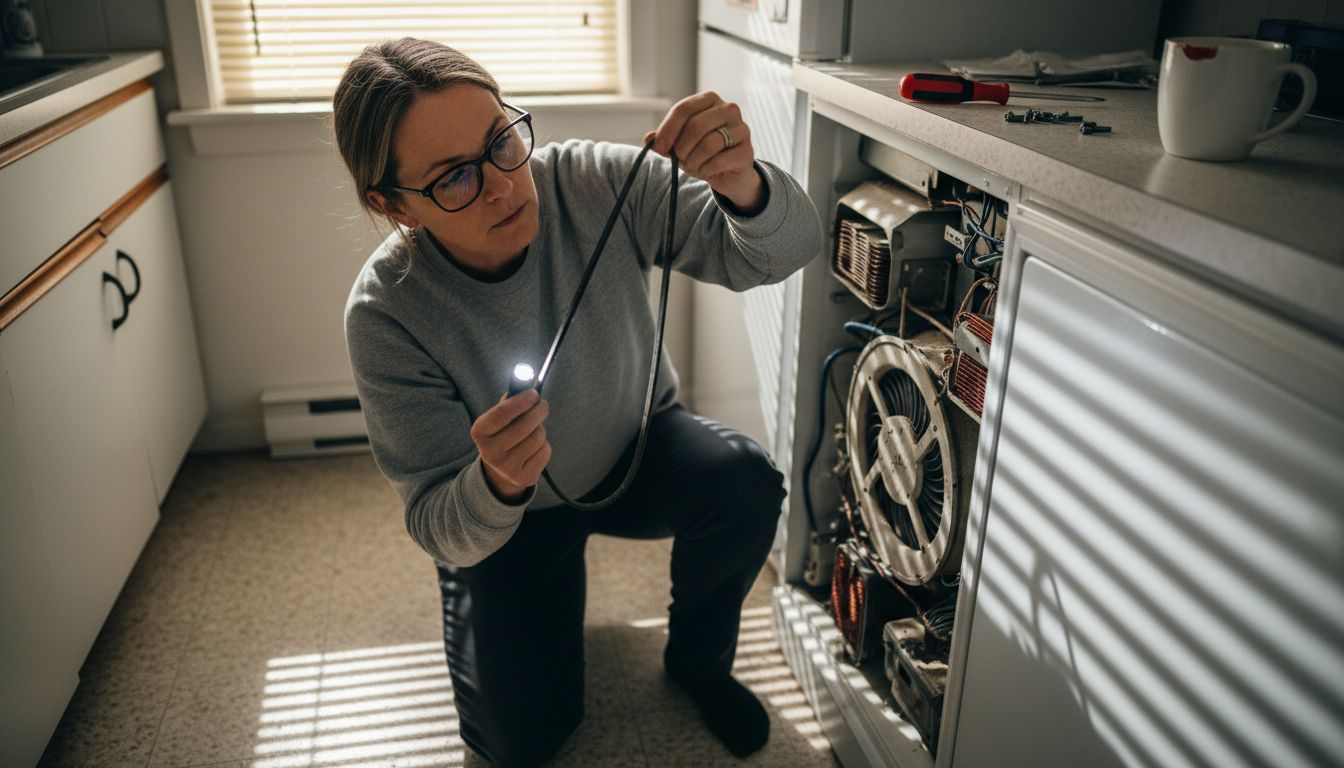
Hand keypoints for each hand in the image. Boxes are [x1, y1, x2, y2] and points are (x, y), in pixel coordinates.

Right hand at [469, 389, 551, 502]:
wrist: (500, 472)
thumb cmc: (503, 434)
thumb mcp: (498, 418)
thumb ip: (509, 401)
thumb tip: (526, 382)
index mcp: (479, 432)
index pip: (501, 414)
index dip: (520, 401)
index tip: (534, 393)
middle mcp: (490, 452)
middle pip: (524, 426)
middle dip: (538, 411)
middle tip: (543, 404)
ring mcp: (507, 468)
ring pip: (537, 438)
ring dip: (540, 429)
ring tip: (533, 430)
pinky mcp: (524, 478)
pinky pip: (544, 452)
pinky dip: (544, 445)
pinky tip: (534, 448)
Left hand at [643, 91, 765, 214]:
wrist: (729, 173)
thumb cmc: (703, 153)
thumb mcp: (680, 144)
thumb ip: (664, 140)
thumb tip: (649, 138)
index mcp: (710, 100)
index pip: (684, 109)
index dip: (667, 130)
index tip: (659, 148)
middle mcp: (729, 109)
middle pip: (696, 126)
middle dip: (682, 148)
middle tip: (680, 159)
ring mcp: (741, 129)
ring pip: (708, 144)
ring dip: (694, 161)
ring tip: (694, 166)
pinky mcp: (747, 151)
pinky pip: (719, 161)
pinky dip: (706, 170)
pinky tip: (706, 171)